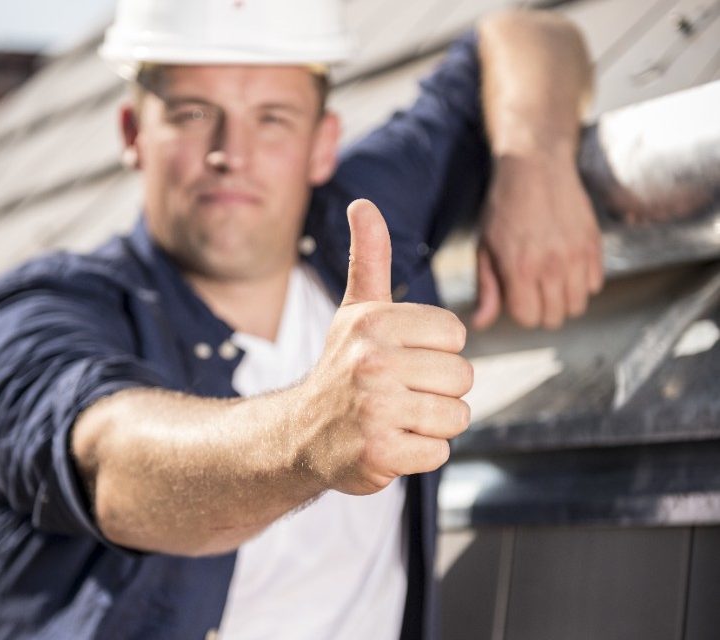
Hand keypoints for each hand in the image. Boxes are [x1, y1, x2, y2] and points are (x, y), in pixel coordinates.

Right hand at [299, 199, 472, 495]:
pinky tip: (389, 443)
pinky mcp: (379, 453)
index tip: (403, 357)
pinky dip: (419, 454)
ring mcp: (374, 409)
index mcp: (374, 322)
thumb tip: (363, 203)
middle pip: (462, 376)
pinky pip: (438, 452)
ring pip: (456, 416)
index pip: (456, 334)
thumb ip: (369, 258)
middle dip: (438, 390)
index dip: (436, 350)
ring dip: (432, 423)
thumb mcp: (355, 310)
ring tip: (396, 417)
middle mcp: (372, 361)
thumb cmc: (342, 367)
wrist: (301, 433)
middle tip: (399, 393)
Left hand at [472, 153, 603, 330]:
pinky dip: (581, 283)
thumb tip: (480, 323)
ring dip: (562, 300)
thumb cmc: (504, 207)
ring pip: (578, 306)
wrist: (535, 166)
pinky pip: (594, 285)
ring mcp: (577, 255)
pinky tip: (566, 267)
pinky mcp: (594, 244)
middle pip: (554, 318)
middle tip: (532, 290)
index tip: (514, 295)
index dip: (519, 312)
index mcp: (520, 267)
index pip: (527, 318)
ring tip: (549, 281)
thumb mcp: (485, 247)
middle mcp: (552, 265)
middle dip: (540, 310)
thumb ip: (487, 288)